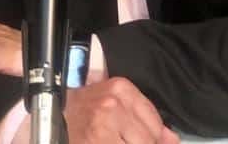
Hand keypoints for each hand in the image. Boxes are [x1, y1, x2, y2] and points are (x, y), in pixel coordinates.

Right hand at [57, 78, 179, 143]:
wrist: (55, 114)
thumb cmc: (87, 110)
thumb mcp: (117, 103)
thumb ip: (147, 118)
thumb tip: (171, 139)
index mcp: (120, 88)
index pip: (155, 122)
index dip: (154, 138)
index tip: (143, 139)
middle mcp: (112, 104)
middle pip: (148, 140)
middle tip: (124, 139)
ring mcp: (102, 127)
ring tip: (117, 139)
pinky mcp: (96, 142)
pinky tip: (110, 142)